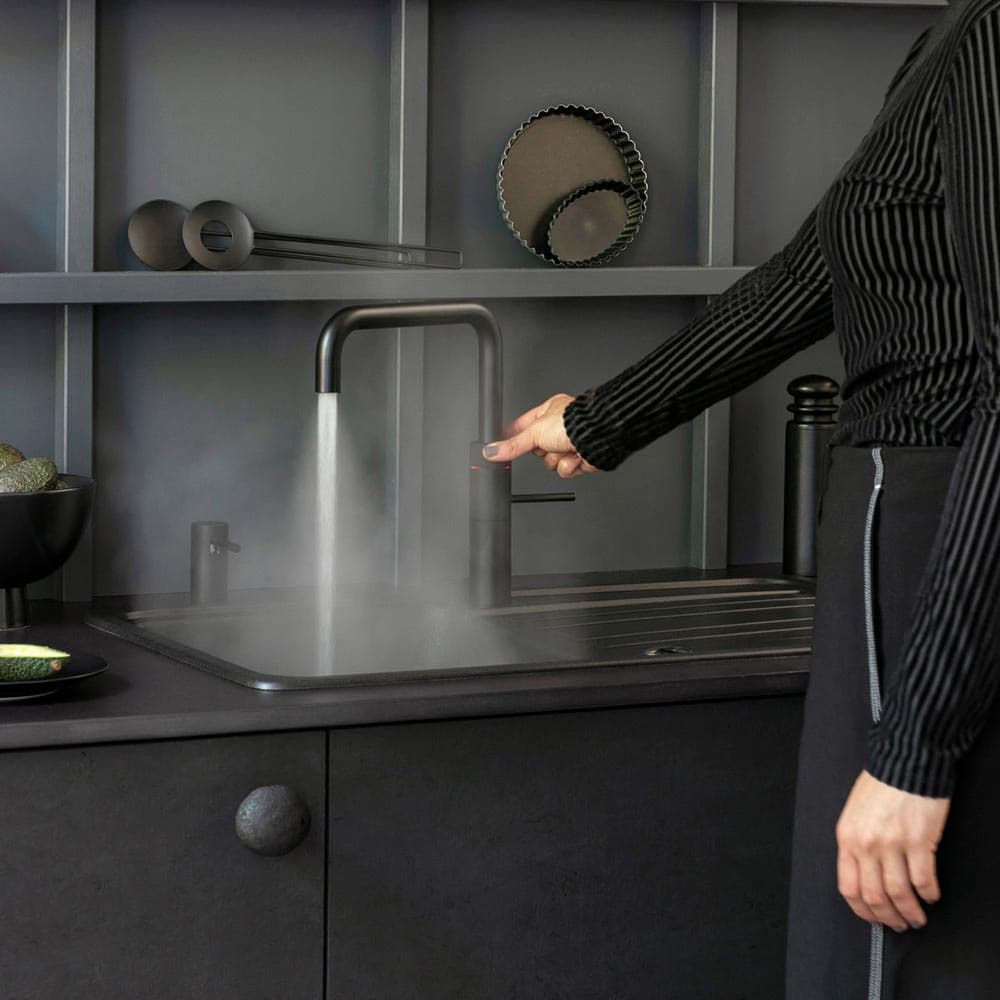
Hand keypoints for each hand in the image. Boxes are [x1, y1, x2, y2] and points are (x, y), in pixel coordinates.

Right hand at [481, 393, 598, 478]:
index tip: (502, 445)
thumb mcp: (535, 432)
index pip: (523, 426)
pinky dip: (568, 465)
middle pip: (537, 449)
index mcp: (549, 411)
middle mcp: (560, 427)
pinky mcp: (579, 458)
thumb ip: (512, 445)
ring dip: (557, 459)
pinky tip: (575, 456)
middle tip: (548, 444)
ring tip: (566, 449)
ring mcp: (570, 443)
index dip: (514, 436)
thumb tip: (491, 451)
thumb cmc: (574, 423)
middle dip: (543, 450)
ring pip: (550, 462)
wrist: (598, 437)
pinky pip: (564, 470)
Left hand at [836, 770, 949, 931]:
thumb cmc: (880, 786)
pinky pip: (923, 880)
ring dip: (910, 912)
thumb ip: (855, 844)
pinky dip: (929, 894)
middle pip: (874, 896)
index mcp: (846, 837)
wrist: (904, 763)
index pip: (848, 887)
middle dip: (888, 917)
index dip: (862, 910)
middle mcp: (866, 844)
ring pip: (899, 894)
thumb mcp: (854, 814)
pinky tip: (931, 895)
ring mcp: (892, 844)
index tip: (874, 917)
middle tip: (899, 924)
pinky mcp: (918, 841)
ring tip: (917, 917)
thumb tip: (864, 877)